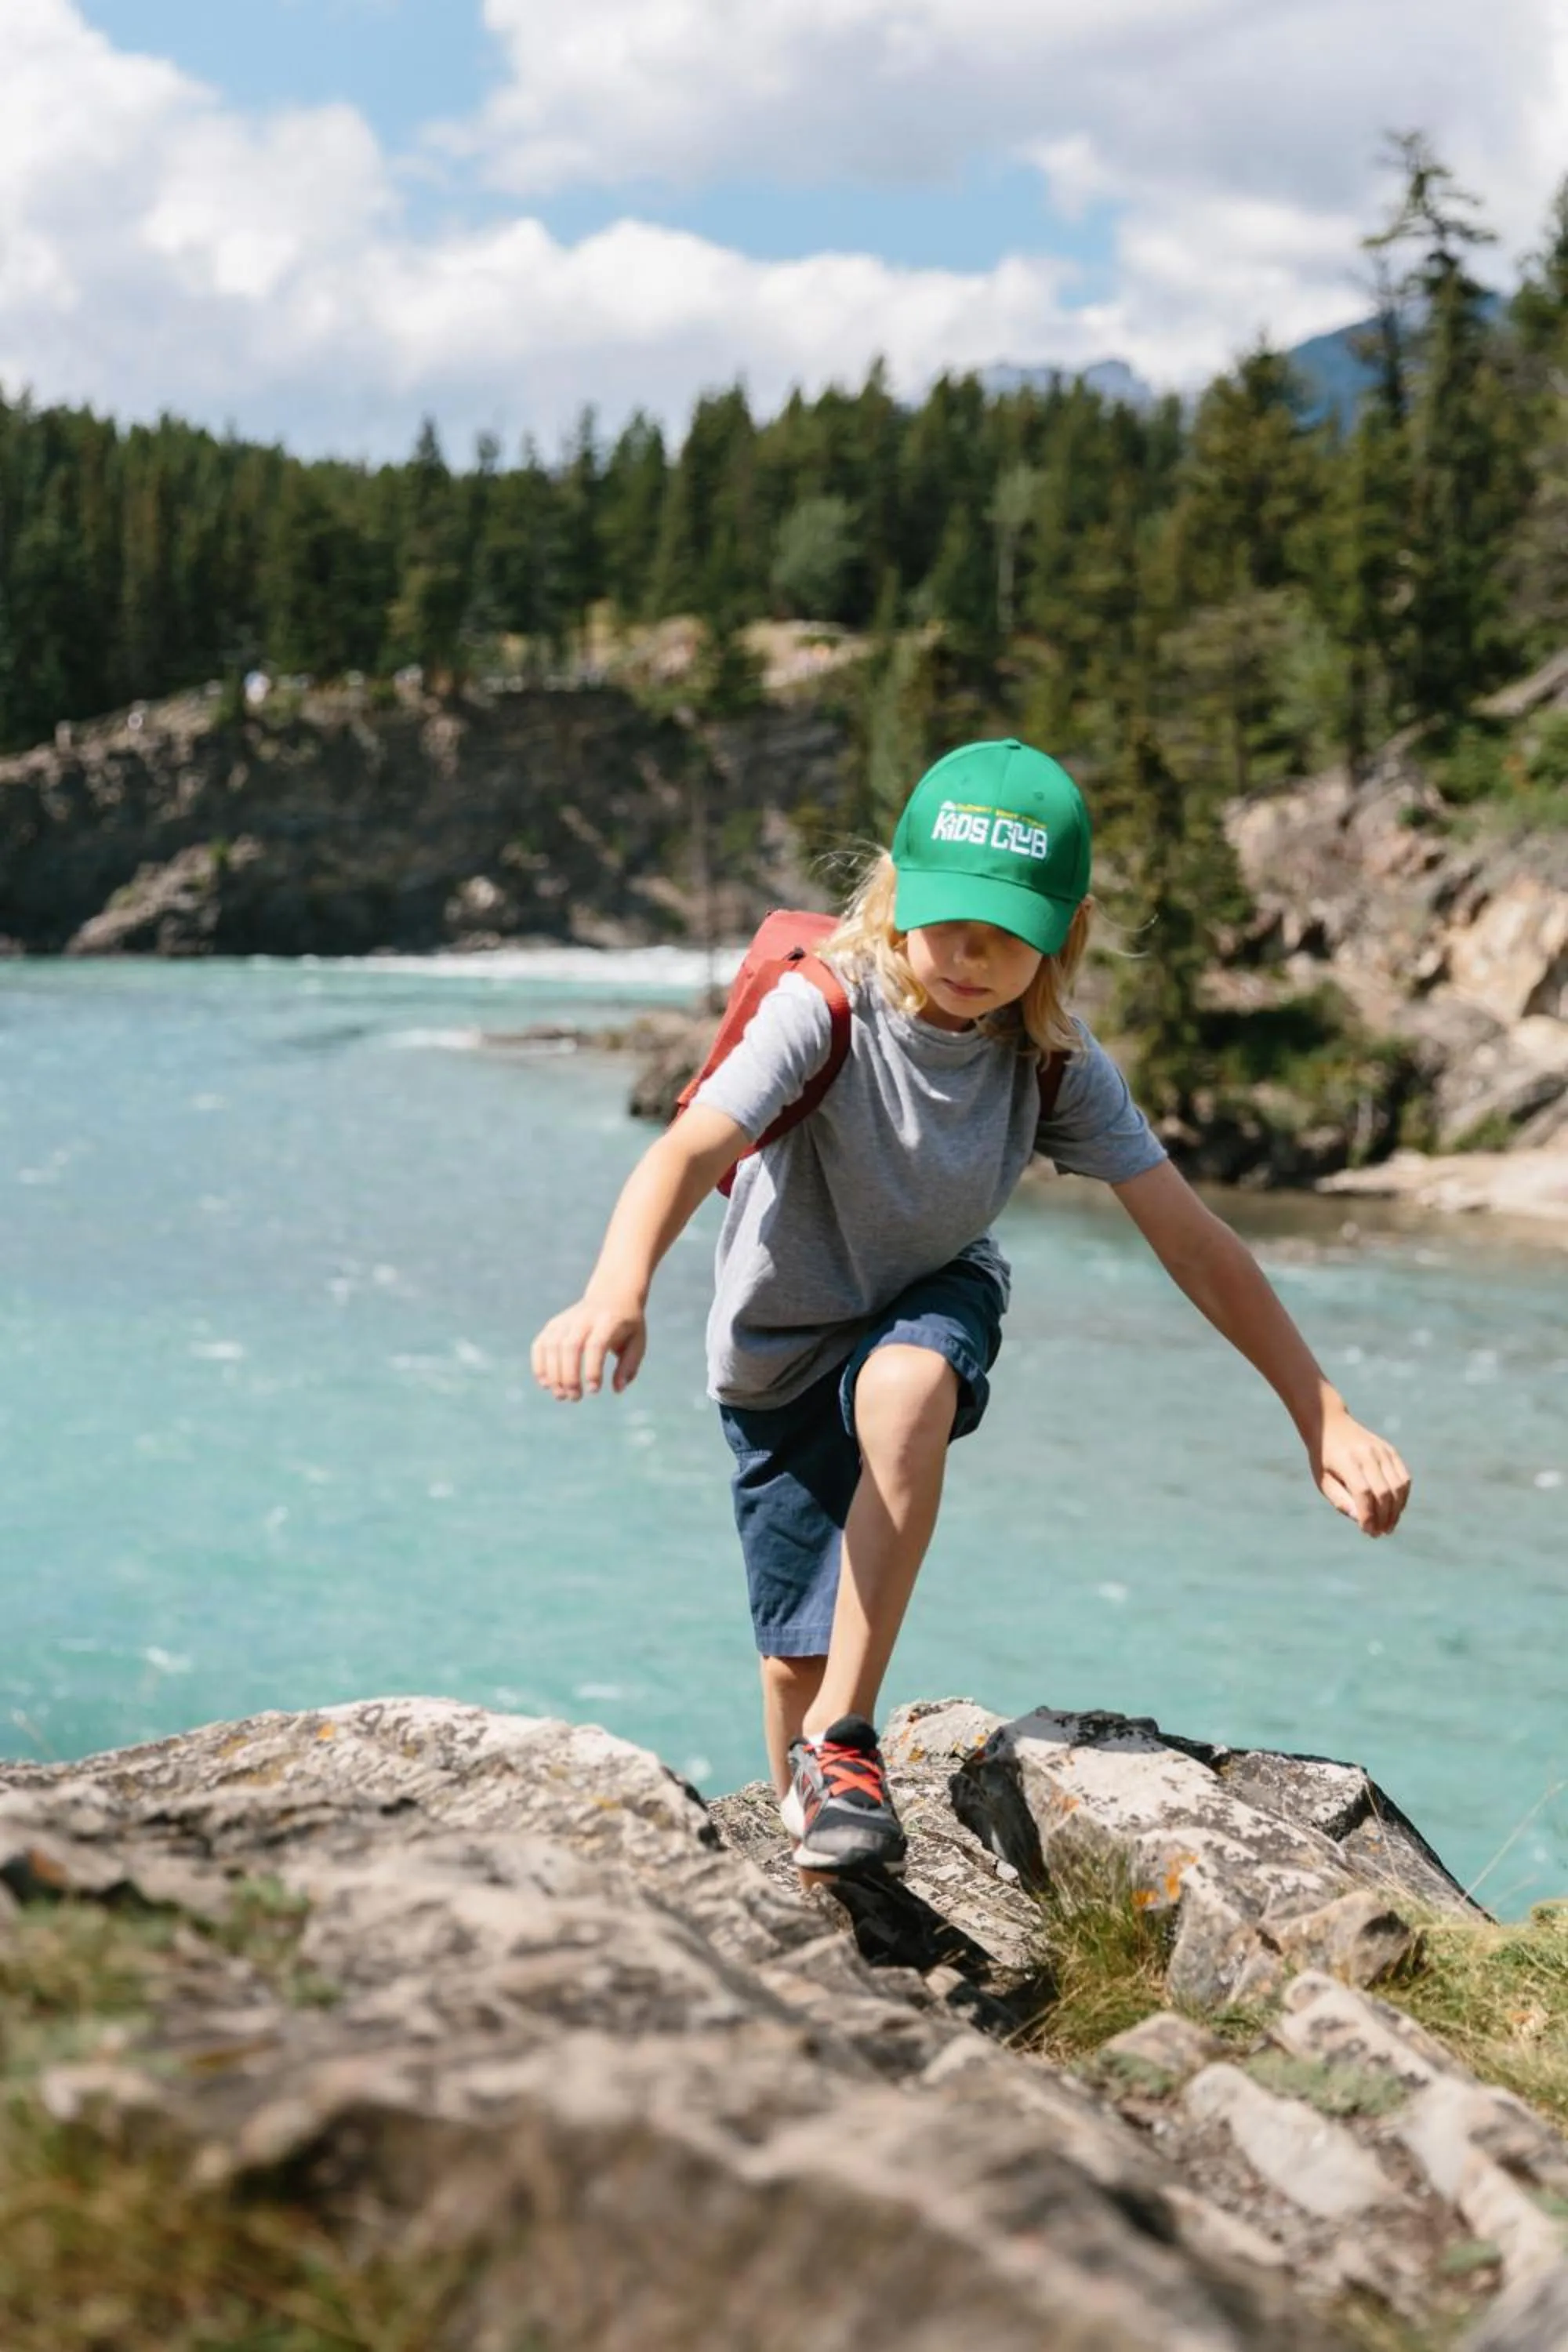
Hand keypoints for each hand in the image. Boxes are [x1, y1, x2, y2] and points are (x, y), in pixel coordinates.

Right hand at [530, 1292, 646, 1400]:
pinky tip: (545, 1383)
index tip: (594, 1390)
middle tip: (574, 1398)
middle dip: (570, 1376)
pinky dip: (539, 1364)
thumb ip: (628, 1367)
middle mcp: (584, 1319)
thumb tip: (617, 1389)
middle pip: (571, 1347)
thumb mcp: (637, 1343)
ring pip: (553, 1346)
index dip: (593, 1369)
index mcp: (608, 1322)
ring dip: (553, 1374)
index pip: (596, 1345)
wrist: (612, 1295)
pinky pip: (541, 1344)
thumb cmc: (627, 1325)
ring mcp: (566, 1320)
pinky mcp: (554, 1324)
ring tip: (560, 1395)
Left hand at [1313, 1409, 1410, 1536]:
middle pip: (1383, 1491)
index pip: (1363, 1492)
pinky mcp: (1391, 1451)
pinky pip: (1404, 1477)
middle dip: (1384, 1517)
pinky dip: (1403, 1496)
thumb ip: (1340, 1500)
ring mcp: (1382, 1451)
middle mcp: (1368, 1454)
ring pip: (1398, 1486)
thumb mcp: (1323, 1480)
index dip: (1368, 1515)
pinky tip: (1396, 1510)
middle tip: (1380, 1533)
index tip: (1367, 1531)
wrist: (1331, 1425)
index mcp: (1347, 1461)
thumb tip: (1360, 1520)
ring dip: (1396, 1510)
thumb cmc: (1323, 1458)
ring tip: (1389, 1526)